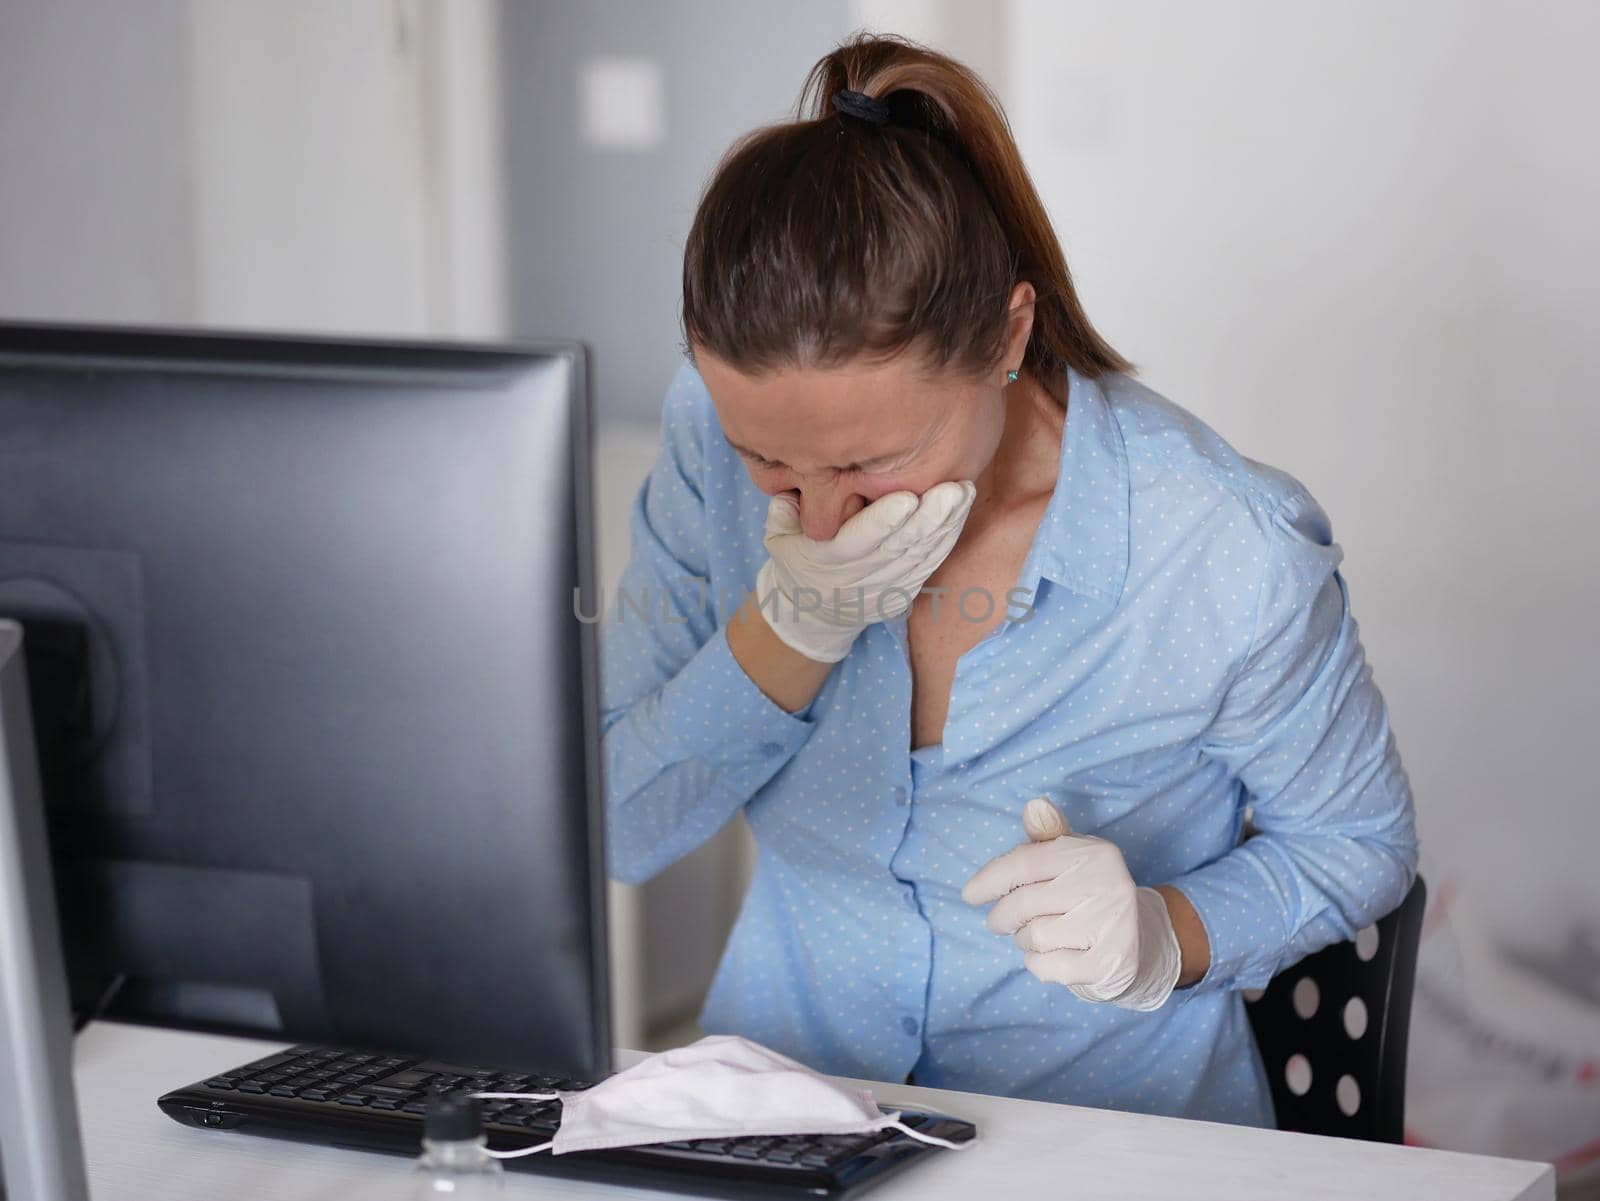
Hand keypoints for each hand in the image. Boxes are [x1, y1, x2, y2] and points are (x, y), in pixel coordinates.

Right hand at [755, 480, 976, 663]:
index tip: (907, 498)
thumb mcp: (778, 538)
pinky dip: (946, 541)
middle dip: (930, 519)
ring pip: (920, 557)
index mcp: (826, 562)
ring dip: (946, 526)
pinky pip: (928, 567)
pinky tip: (960, 514)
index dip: (883, 522)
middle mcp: (858, 580)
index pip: (857, 542)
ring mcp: (884, 591)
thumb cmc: (797, 560)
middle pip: (899, 549)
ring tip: (965, 493)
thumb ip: (786, 511)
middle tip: (954, 489)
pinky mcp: (903, 596)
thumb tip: (794, 486)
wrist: (814, 613)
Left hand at [960, 797, 1181, 1011]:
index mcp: (1094, 853)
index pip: (1025, 862)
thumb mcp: (1071, 859)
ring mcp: (1112, 926)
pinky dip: (1038, 964)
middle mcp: (1108, 885)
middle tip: (1001, 922)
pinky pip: (1047, 967)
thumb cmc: (1088, 895)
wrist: (1140, 944)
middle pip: (1024, 903)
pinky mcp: (1109, 964)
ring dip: (1025, 940)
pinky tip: (1051, 956)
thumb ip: (1047, 836)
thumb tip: (1033, 805)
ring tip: (1038, 935)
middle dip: (1003, 916)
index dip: (990, 879)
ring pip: (1034, 936)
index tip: (969, 894)